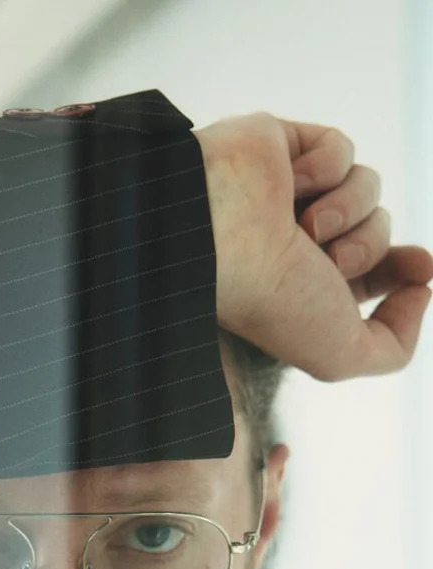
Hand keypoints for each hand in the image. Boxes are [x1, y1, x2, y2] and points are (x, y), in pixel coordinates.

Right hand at [194, 114, 432, 378]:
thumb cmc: (271, 301)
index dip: (403, 268)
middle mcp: (296, 243)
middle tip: (331, 262)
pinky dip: (325, 168)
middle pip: (378, 229)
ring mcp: (288, 196)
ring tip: (306, 227)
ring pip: (368, 186)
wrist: (222, 239)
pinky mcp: (283, 148)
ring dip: (349, 210)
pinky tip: (287, 185)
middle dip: (369, 246)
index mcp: (302, 288)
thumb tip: (420, 289)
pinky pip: (341, 149)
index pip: (373, 272)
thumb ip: (392, 349)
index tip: (420, 270)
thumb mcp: (341, 355)